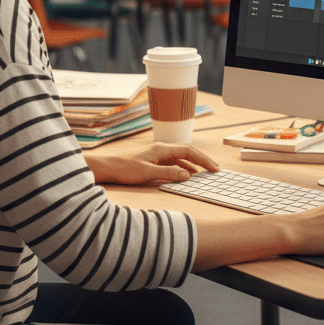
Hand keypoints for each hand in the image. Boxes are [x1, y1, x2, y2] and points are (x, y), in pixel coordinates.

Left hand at [90, 143, 219, 185]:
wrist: (108, 167)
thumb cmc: (125, 169)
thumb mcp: (148, 173)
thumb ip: (169, 173)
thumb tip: (188, 175)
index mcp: (162, 149)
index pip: (189, 151)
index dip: (203, 159)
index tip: (214, 168)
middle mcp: (162, 149)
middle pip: (188, 152)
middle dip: (202, 160)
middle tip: (215, 169)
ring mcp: (158, 154)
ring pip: (181, 157)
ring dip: (194, 165)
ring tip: (205, 173)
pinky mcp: (154, 160)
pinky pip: (174, 162)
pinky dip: (184, 168)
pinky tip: (187, 175)